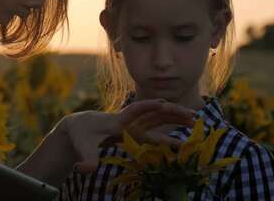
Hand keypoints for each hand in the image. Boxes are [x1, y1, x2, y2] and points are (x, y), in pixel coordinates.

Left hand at [60, 98, 195, 173]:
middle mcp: (128, 122)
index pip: (134, 111)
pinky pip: (155, 132)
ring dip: (174, 120)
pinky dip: (168, 134)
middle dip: (172, 113)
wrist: (79, 127)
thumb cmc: (80, 135)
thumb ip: (86, 159)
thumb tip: (86, 170)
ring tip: (194, 122)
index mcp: (116, 122)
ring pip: (157, 121)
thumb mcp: (81, 146)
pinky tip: (181, 141)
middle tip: (193, 116)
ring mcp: (132, 127)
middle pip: (153, 114)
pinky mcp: (134, 134)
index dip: (148, 106)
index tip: (163, 103)